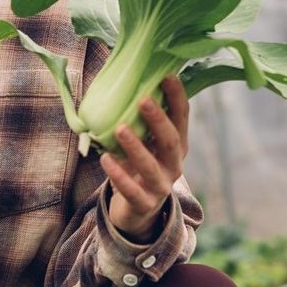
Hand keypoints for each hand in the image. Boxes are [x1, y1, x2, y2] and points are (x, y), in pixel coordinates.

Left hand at [102, 75, 189, 241]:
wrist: (136, 210)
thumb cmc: (137, 167)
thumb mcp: (143, 143)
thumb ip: (138, 121)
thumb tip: (123, 81)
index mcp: (176, 146)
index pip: (182, 119)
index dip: (177, 98)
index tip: (167, 75)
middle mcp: (173, 165)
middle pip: (171, 141)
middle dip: (158, 120)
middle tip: (143, 100)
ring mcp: (160, 186)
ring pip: (151, 166)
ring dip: (136, 147)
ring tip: (119, 129)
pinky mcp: (144, 204)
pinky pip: (131, 190)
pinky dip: (119, 175)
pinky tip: (105, 159)